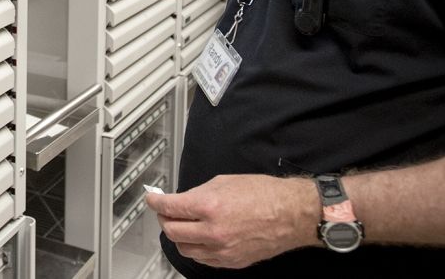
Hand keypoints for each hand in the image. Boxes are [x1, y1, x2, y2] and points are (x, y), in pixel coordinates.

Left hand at [146, 175, 315, 268]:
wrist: (292, 214)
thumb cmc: (264, 194)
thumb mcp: (224, 182)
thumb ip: (198, 193)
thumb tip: (182, 200)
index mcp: (209, 206)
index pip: (169, 207)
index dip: (155, 202)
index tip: (152, 199)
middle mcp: (213, 231)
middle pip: (172, 231)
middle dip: (164, 219)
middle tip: (166, 211)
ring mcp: (221, 250)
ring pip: (184, 248)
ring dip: (178, 236)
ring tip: (182, 224)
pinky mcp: (231, 262)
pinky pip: (202, 259)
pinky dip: (195, 248)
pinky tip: (198, 238)